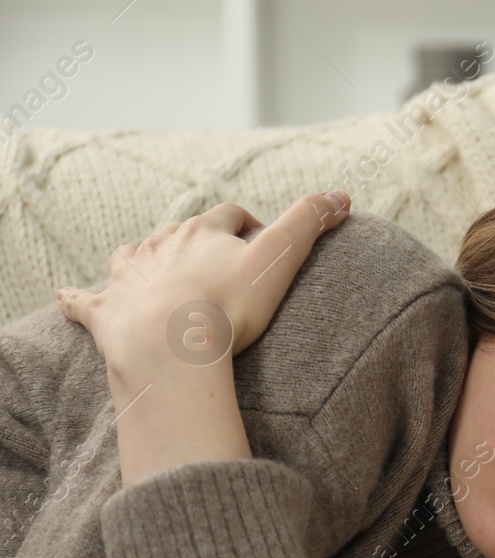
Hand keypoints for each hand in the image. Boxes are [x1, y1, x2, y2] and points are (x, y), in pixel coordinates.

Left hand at [56, 191, 350, 387]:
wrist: (169, 343)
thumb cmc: (228, 305)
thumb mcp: (280, 260)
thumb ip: (309, 224)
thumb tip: (342, 195)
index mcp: (203, 232)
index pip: (229, 216)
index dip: (247, 226)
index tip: (261, 243)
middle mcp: (161, 244)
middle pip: (181, 233)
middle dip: (198, 243)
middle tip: (219, 267)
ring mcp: (129, 276)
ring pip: (135, 256)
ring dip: (146, 262)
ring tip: (160, 278)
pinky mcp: (106, 311)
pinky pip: (86, 300)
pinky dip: (81, 298)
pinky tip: (71, 298)